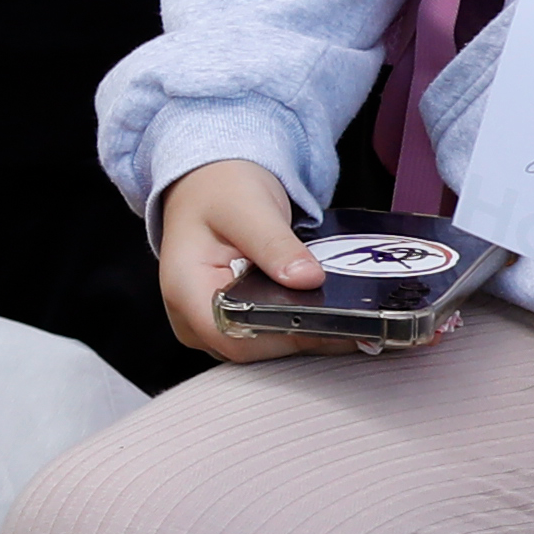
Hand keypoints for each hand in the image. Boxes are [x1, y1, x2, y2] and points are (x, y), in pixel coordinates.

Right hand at [156, 158, 328, 362]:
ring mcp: (209, 323)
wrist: (208, 184)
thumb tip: (307, 279)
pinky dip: (293, 327)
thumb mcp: (249, 207)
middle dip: (299, 337)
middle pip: (251, 349)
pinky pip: (263, 336)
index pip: (235, 337)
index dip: (282, 337)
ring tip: (340, 318)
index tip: (327, 324)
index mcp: (184, 289)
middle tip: (349, 324)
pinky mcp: (229, 320)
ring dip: (300, 335)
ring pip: (260, 347)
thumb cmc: (219, 190)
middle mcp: (191, 316)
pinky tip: (321, 315)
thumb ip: (275, 245)